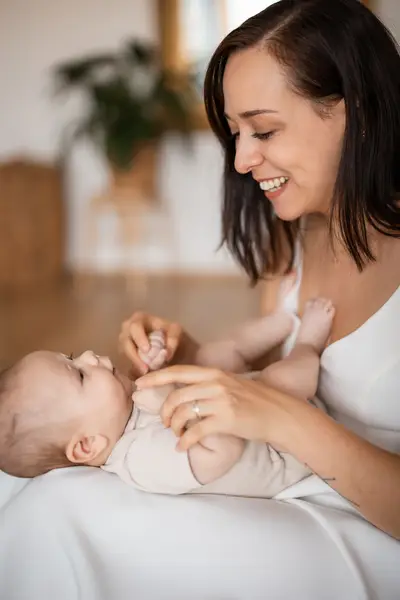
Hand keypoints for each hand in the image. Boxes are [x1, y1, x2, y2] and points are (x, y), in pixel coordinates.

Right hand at [119, 312, 197, 375]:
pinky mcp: (126, 356)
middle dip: (134, 356)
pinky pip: (126, 363)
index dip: (139, 338)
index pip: (135, 327)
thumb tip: (166, 354)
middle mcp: (128, 330)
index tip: (147, 350)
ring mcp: (125, 343)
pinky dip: (134, 369)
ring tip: (146, 373)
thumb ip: (173, 339)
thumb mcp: (176, 331)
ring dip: (134, 364)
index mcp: (139, 319)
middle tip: (145, 368)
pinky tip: (143, 375)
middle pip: (125, 341)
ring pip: (123, 354)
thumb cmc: (171, 333)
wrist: (170, 343)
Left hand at [136, 365, 290, 450]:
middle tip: (165, 423)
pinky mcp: (225, 420)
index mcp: (214, 373)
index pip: (178, 371)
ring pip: (182, 413)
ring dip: (174, 427)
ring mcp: (220, 402)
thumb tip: (185, 391)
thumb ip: (209, 385)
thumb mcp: (231, 384)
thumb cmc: (256, 400)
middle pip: (176, 395)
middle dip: (164, 411)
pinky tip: (181, 448)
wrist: (280, 414)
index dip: (156, 377)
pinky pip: (195, 432)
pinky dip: (184, 442)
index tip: (140, 383)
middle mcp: (215, 384)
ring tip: (177, 435)